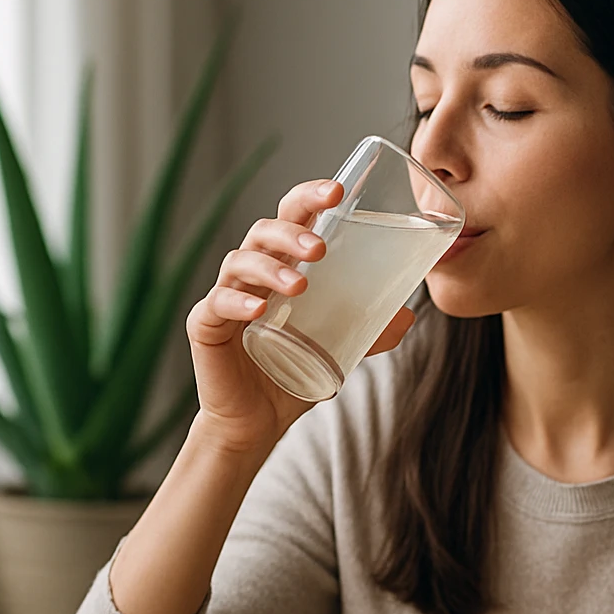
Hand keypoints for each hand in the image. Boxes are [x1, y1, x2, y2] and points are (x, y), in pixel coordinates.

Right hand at [186, 178, 416, 454]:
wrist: (257, 422)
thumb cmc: (292, 372)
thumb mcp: (340, 347)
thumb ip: (371, 330)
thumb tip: (407, 314)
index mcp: (282, 265)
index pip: (292, 215)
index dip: (309, 196)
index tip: (337, 191)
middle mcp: (252, 273)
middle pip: (263, 230)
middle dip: (291, 231)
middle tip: (319, 249)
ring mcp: (226, 296)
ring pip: (239, 261)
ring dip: (271, 266)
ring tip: (300, 284)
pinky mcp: (206, 326)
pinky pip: (216, 304)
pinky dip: (237, 302)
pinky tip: (259, 309)